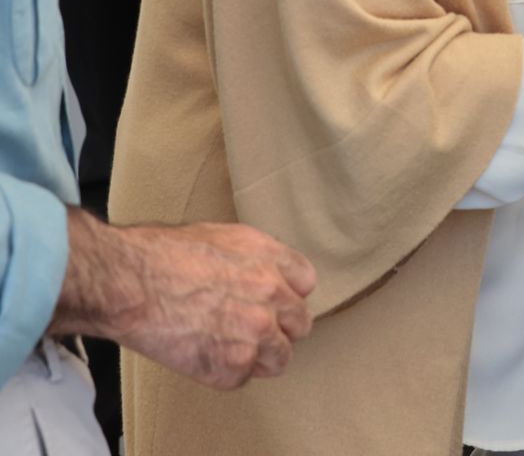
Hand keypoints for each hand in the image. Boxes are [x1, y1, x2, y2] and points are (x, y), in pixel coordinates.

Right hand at [52, 210, 316, 389]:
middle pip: (299, 324)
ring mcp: (256, 332)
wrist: (129, 282)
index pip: (305, 285)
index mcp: (272, 259)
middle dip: (276, 328)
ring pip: (279, 358)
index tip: (269, 303)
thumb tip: (261, 272)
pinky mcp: (232, 364)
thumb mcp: (221, 235)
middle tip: (245, 329)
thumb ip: (253, 257)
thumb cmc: (160, 255)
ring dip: (257, 357)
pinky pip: (241, 377)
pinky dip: (223, 373)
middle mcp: (274, 294)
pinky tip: (201, 356)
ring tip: (226, 348)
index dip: (284, 296)